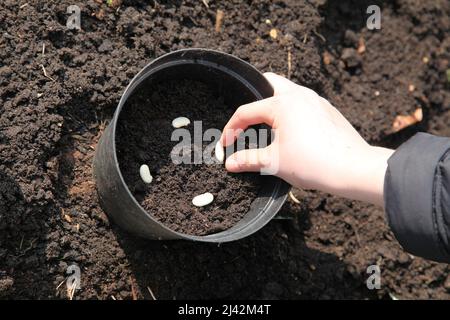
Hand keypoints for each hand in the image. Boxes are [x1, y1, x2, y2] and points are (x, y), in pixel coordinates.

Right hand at [220, 73, 393, 205]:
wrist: (353, 168)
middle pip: (268, 83)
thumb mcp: (274, 163)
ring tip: (265, 124)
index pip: (246, 112)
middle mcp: (299, 95)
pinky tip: (290, 130)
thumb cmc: (314, 163)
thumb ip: (248, 160)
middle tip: (244, 118)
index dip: (231, 129)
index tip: (225, 145)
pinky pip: (303, 102)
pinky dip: (290, 110)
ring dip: (272, 104)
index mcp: (282, 104)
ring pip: (288, 91)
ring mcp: (316, 100)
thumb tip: (230, 163)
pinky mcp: (327, 110)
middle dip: (252, 96)